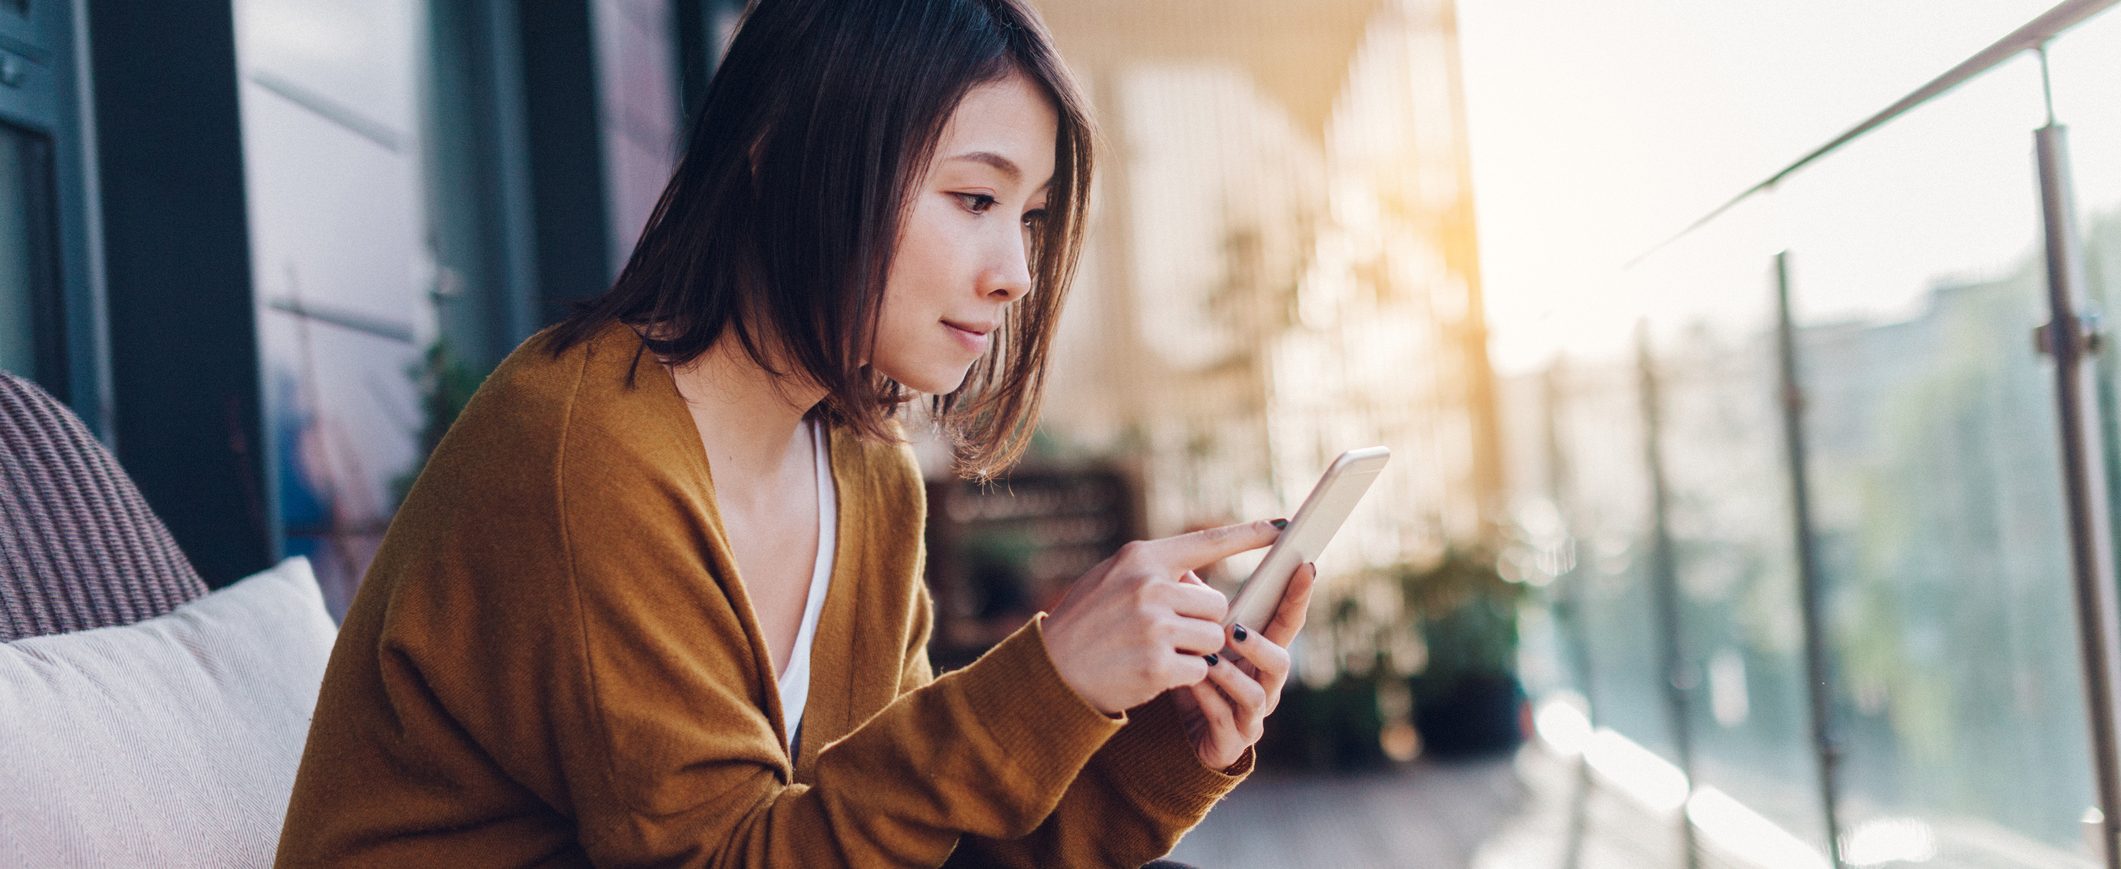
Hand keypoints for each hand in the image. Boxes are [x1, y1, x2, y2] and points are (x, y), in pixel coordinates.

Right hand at [1039, 520, 1283, 714]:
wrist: (1053, 671)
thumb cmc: (1086, 622)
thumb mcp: (1111, 580)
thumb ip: (1154, 572)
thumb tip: (1200, 577)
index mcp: (1140, 558)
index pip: (1207, 542)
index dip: (1249, 534)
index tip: (1283, 527)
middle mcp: (1149, 587)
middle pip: (1218, 604)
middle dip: (1204, 623)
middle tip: (1170, 634)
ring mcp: (1154, 626)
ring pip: (1215, 638)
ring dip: (1198, 651)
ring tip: (1160, 653)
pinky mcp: (1158, 664)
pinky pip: (1201, 669)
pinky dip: (1186, 676)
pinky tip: (1153, 672)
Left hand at [1171, 561, 1316, 770]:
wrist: (1181, 741)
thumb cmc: (1198, 683)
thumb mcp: (1197, 642)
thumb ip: (1196, 611)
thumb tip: (1182, 571)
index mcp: (1262, 656)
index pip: (1287, 622)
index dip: (1298, 597)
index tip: (1305, 567)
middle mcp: (1265, 686)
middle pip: (1281, 662)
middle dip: (1261, 645)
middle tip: (1233, 630)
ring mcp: (1251, 716)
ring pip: (1257, 695)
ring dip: (1231, 675)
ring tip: (1208, 660)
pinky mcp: (1231, 741)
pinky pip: (1225, 718)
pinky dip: (1209, 698)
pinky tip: (1192, 682)